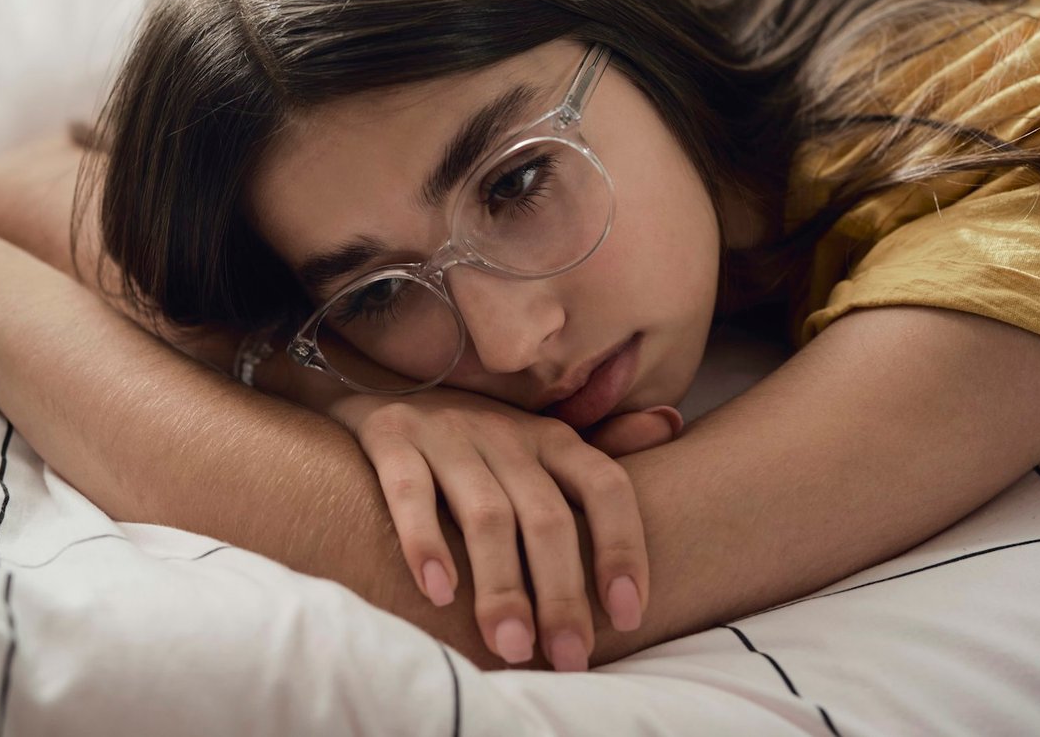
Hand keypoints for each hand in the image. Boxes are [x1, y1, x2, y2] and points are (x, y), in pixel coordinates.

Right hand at [314, 336, 680, 671]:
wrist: (369, 382)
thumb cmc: (468, 435)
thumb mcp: (536, 436)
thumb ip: (601, 444)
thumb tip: (670, 424)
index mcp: (550, 437)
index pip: (604, 486)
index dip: (622, 547)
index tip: (627, 614)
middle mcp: (505, 432)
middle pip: (546, 516)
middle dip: (561, 592)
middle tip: (568, 656)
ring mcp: (446, 432)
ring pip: (485, 514)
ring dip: (501, 584)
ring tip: (510, 644)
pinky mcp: (390, 437)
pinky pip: (411, 491)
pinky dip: (425, 541)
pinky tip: (438, 591)